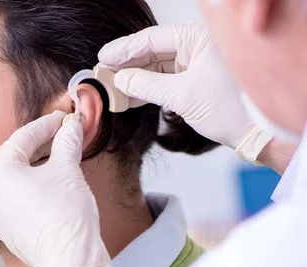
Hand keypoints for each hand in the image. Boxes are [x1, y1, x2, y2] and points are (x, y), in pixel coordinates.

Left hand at [0, 111, 115, 266]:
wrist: (68, 258)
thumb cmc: (65, 212)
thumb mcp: (68, 169)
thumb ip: (67, 142)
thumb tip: (72, 126)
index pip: (23, 138)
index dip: (47, 124)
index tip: (64, 118)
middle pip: (16, 157)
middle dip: (41, 144)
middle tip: (63, 133)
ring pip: (16, 179)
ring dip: (37, 165)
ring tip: (60, 156)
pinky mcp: (7, 230)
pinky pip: (17, 199)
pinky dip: (34, 187)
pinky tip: (53, 184)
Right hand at [98, 22, 271, 158]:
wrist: (257, 133)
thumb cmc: (230, 109)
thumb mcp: (182, 96)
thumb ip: (146, 85)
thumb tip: (120, 79)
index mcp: (198, 38)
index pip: (150, 39)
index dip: (123, 50)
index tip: (103, 59)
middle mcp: (198, 45)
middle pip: (151, 52)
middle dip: (126, 66)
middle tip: (102, 75)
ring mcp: (197, 62)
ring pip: (156, 67)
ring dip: (134, 80)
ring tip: (112, 90)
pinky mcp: (195, 80)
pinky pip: (165, 79)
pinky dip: (147, 89)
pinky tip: (129, 97)